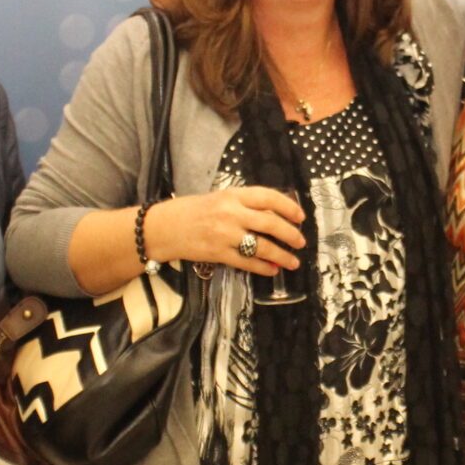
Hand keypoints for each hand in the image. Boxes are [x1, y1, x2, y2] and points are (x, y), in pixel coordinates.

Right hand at [146, 187, 306, 276]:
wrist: (163, 227)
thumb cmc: (192, 211)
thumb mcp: (220, 198)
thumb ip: (244, 205)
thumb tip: (275, 217)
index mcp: (232, 195)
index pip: (268, 197)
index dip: (288, 207)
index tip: (300, 216)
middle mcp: (230, 213)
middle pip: (270, 224)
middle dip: (290, 235)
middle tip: (300, 242)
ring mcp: (225, 235)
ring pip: (262, 247)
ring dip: (282, 256)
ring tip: (293, 262)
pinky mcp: (218, 254)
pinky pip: (247, 263)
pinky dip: (263, 267)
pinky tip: (272, 269)